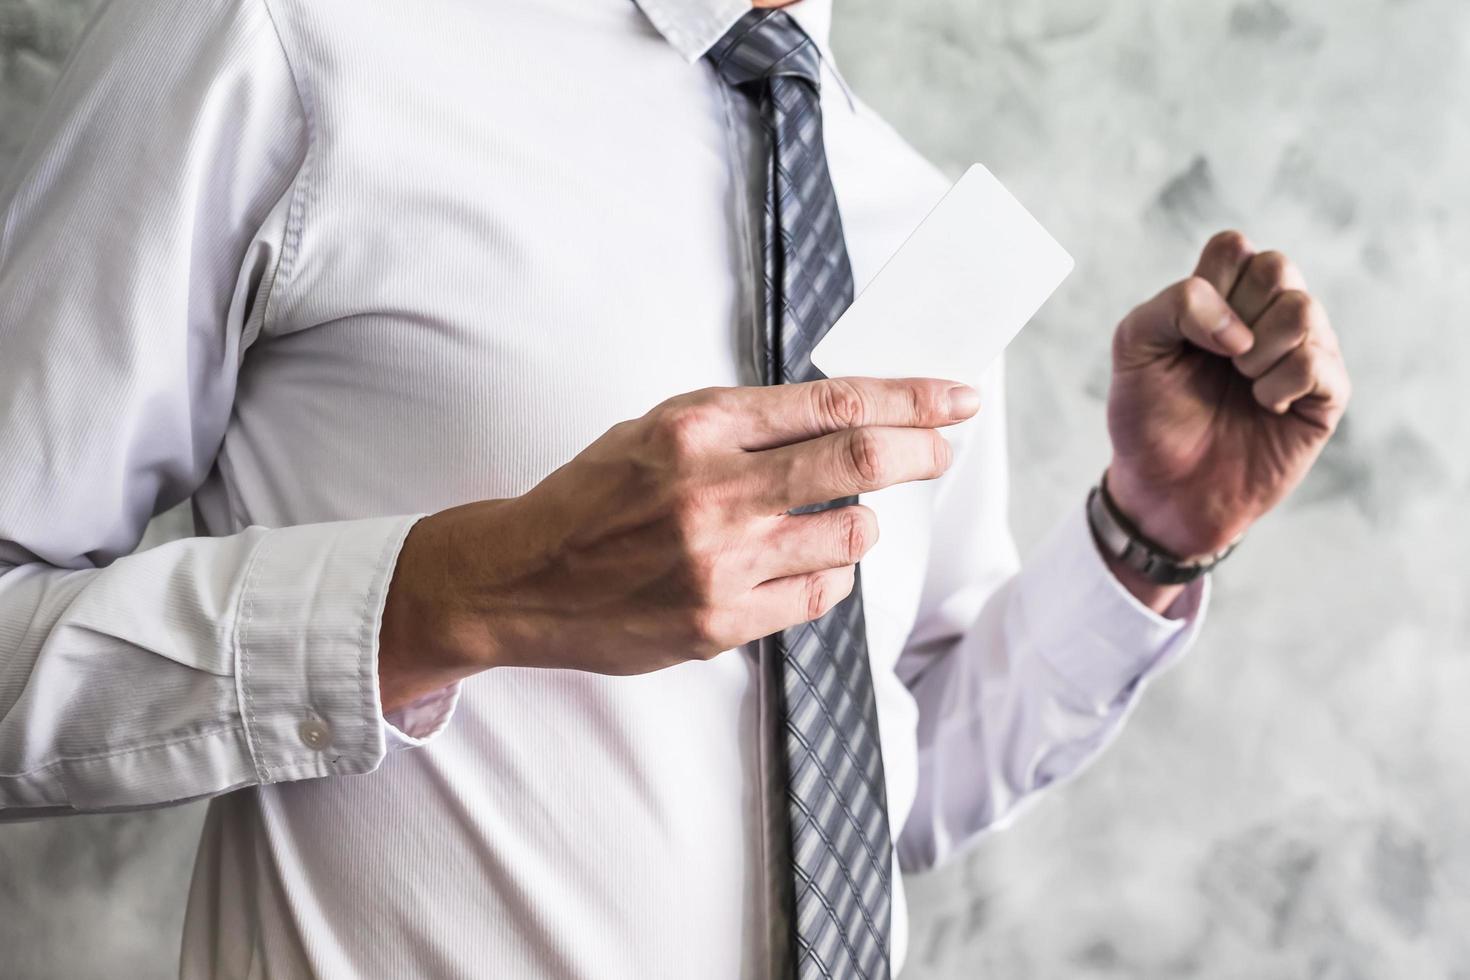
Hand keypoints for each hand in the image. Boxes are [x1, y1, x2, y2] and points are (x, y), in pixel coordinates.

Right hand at [378, 377, 978, 710]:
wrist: (520, 579)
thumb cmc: (594, 498)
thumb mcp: (658, 431)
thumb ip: (744, 424)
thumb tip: (844, 418)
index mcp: (697, 427)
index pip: (833, 402)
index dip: (909, 398)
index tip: (953, 398)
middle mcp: (713, 490)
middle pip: (860, 459)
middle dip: (921, 451)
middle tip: (942, 450)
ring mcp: (720, 562)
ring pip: (851, 533)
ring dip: (862, 521)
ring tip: (836, 519)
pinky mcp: (722, 622)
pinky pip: (820, 593)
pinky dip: (828, 572)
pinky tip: (800, 562)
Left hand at [1105, 231, 1350, 596]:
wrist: (1165, 489)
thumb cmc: (1149, 417)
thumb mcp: (1134, 348)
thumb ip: (1172, 305)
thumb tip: (1238, 327)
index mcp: (1223, 298)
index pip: (1234, 247)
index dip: (1210, 283)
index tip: (1187, 332)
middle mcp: (1268, 316)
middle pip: (1276, 267)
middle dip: (1236, 313)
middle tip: (1219, 358)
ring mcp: (1303, 351)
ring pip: (1302, 309)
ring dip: (1258, 351)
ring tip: (1242, 384)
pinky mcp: (1326, 394)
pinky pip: (1317, 361)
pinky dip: (1279, 385)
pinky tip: (1266, 407)